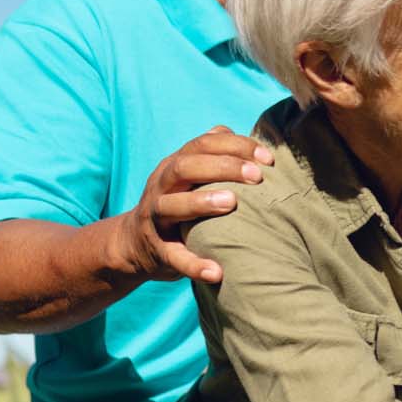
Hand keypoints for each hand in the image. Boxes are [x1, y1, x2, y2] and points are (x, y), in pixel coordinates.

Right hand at [119, 126, 272, 282]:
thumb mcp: (187, 176)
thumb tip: (228, 130)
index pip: (202, 144)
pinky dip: (194, 265)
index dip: (235, 146)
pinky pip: (174, 257)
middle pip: (185, 167)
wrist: (133, 244)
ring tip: (231, 203)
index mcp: (174, 165)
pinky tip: (217, 272)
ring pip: (170, 205)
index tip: (268, 159)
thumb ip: (208, 154)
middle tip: (256, 177)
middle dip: (222, 168)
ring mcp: (155, 218)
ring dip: (201, 202)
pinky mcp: (157, 250)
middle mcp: (161, 187)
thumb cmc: (177, 202)